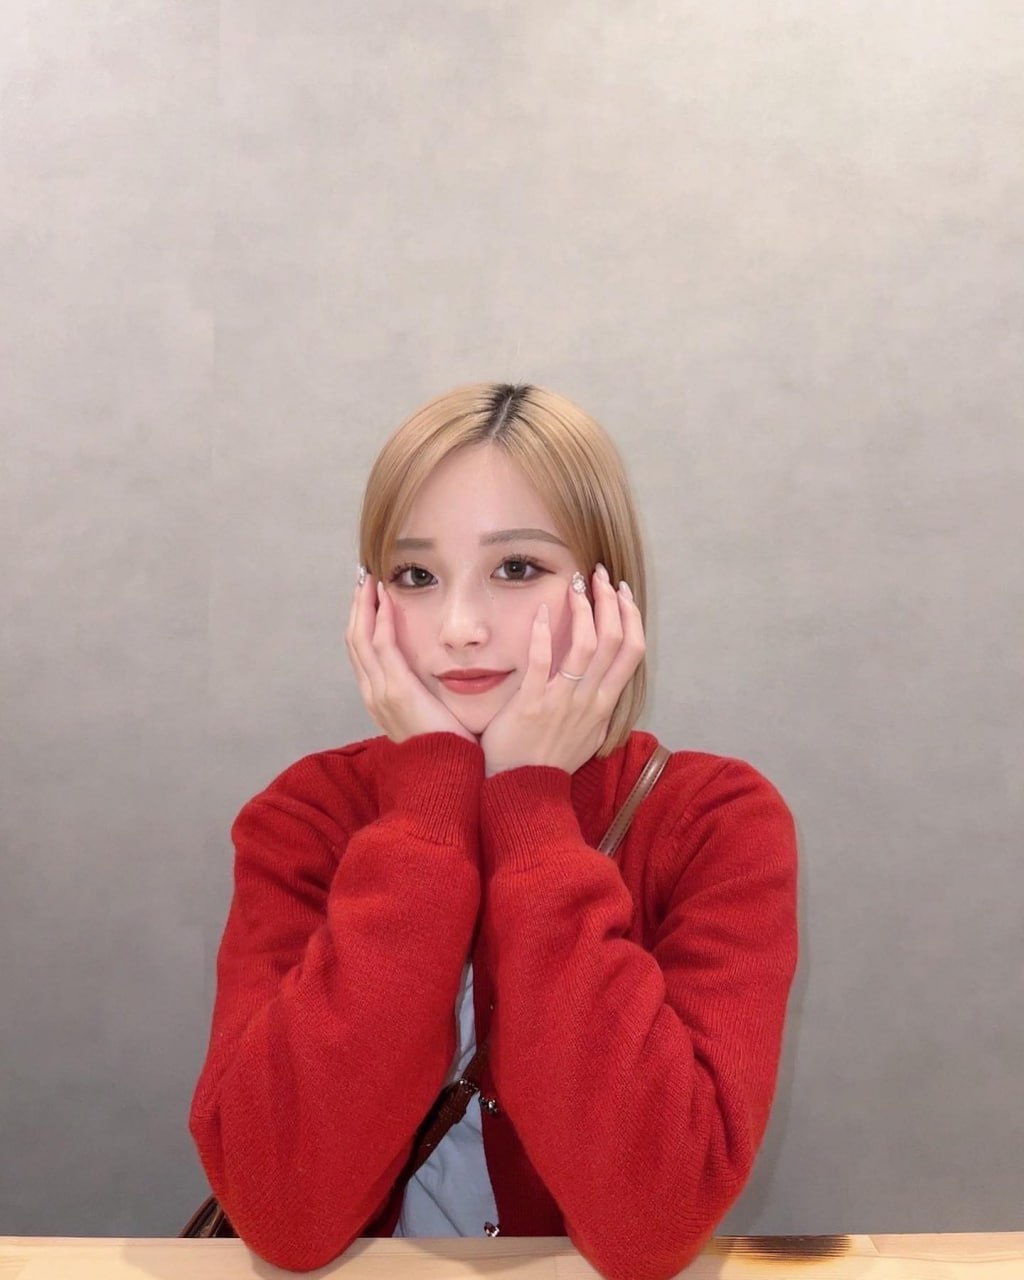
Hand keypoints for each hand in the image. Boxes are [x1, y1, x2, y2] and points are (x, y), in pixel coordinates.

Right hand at [345, 573, 476, 745]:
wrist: (447, 775)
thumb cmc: (446, 748)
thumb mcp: (429, 716)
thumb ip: (425, 696)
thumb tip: (433, 680)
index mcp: (379, 699)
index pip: (362, 652)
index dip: (362, 622)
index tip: (369, 597)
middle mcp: (372, 694)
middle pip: (354, 641)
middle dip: (357, 608)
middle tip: (363, 579)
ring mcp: (380, 693)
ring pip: (361, 639)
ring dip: (365, 606)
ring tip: (370, 580)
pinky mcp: (396, 691)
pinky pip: (382, 646)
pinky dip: (381, 619)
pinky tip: (386, 598)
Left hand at [479, 564, 644, 776]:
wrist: (519, 792)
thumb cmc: (548, 762)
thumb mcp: (586, 737)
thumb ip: (596, 710)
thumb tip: (604, 688)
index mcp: (604, 706)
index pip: (632, 653)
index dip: (631, 618)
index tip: (622, 593)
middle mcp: (590, 701)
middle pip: (616, 642)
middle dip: (612, 602)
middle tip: (601, 576)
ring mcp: (562, 702)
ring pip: (587, 646)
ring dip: (585, 609)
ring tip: (576, 584)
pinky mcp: (532, 704)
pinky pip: (543, 661)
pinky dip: (546, 633)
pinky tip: (544, 611)